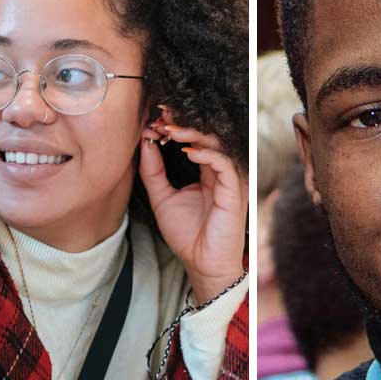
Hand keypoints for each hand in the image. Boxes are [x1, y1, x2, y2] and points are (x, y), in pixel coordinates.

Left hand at [140, 106, 246, 304]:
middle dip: (184, 123)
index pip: (194, 140)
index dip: (176, 126)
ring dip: (193, 134)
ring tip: (171, 130)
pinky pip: (225, 163)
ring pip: (217, 144)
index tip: (154, 120)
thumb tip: (146, 141)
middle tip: (162, 116)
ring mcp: (229, 179)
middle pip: (206, 136)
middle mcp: (220, 171)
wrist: (201, 263)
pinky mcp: (234, 190)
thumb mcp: (161, 198)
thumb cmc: (186, 234)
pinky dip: (207, 154)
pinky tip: (188, 152)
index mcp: (206, 170)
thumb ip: (153, 171)